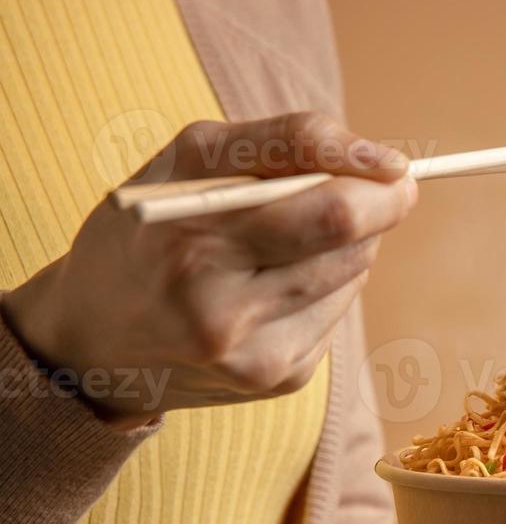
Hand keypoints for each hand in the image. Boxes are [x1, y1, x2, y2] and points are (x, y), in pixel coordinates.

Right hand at [0, 113, 416, 427]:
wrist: (93, 341)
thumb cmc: (150, 232)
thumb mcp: (183, 168)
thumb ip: (275, 146)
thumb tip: (382, 163)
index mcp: (180, 218)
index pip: (300, 177)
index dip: (363, 163)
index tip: (394, 163)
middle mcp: (206, 285)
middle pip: (342, 225)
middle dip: (379, 200)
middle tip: (388, 188)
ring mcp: (245, 343)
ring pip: (353, 267)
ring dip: (352, 242)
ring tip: (302, 238)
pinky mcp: (275, 377)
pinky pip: (340, 311)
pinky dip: (330, 286)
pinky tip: (280, 288)